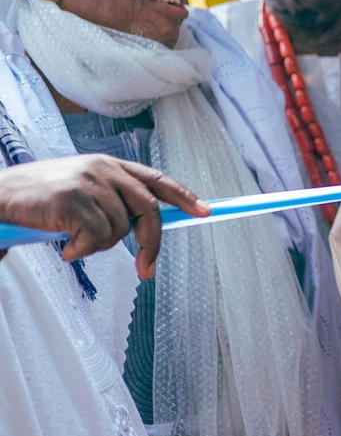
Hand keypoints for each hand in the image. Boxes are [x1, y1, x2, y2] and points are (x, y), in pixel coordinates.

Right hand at [0, 155, 208, 277]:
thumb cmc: (39, 198)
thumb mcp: (82, 189)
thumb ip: (111, 199)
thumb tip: (143, 225)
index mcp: (110, 165)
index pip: (157, 179)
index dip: (184, 196)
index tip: (204, 211)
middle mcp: (104, 169)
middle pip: (148, 209)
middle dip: (151, 244)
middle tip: (146, 270)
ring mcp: (88, 183)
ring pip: (117, 230)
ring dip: (98, 247)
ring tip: (74, 243)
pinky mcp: (72, 200)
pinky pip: (95, 238)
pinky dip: (82, 251)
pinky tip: (65, 248)